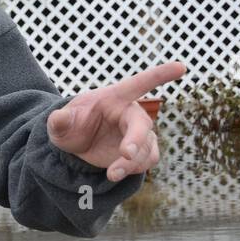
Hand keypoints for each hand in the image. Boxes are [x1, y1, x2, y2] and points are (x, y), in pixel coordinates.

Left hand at [47, 61, 185, 181]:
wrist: (77, 144)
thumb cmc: (72, 125)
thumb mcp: (61, 123)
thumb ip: (60, 120)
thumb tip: (58, 118)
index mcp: (114, 97)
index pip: (139, 83)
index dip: (159, 75)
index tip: (181, 66)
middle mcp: (131, 113)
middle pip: (142, 125)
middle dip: (136, 140)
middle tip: (125, 154)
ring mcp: (139, 133)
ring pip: (147, 148)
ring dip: (131, 163)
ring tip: (111, 174)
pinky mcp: (142, 150)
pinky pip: (148, 160)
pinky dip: (134, 169)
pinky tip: (116, 173)